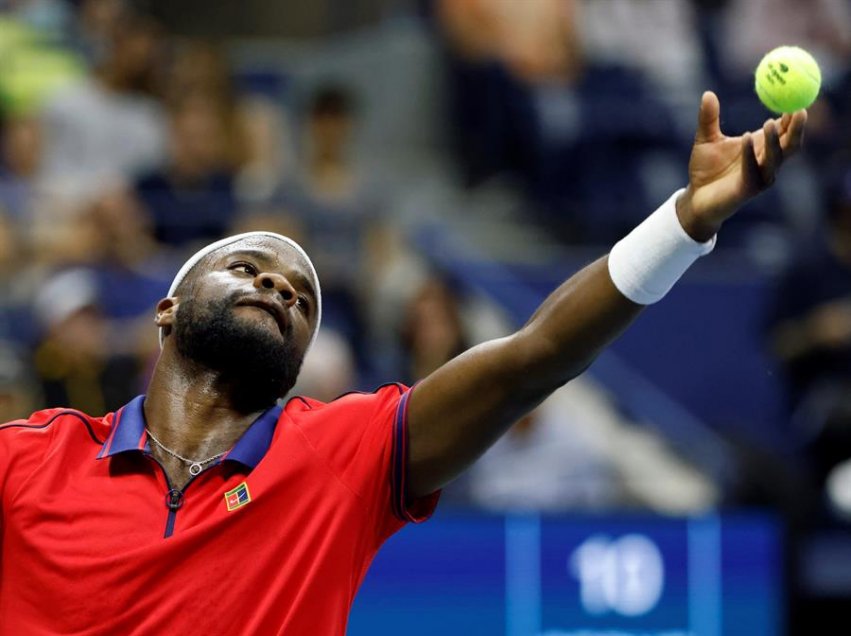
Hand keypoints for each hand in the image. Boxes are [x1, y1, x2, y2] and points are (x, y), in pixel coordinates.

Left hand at [676, 91, 807, 241]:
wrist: (695, 198)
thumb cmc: (705, 169)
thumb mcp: (705, 139)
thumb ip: (709, 118)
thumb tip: (708, 93)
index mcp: (761, 148)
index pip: (784, 130)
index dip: (792, 116)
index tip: (795, 96)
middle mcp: (766, 162)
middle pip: (790, 144)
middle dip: (797, 128)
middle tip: (799, 109)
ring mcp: (760, 177)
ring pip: (775, 158)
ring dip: (774, 140)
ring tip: (770, 122)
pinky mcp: (748, 189)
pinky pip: (752, 170)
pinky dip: (750, 153)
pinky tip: (746, 137)